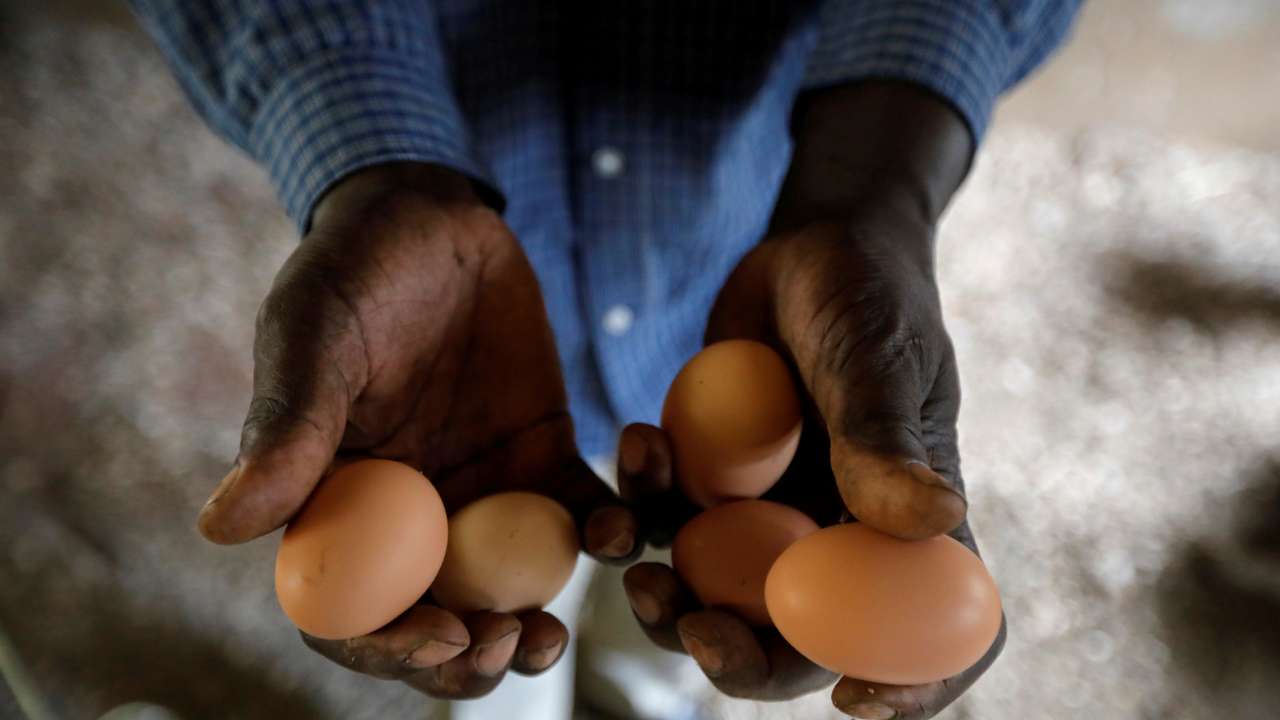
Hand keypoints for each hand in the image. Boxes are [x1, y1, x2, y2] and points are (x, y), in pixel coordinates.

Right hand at [198, 163, 638, 697]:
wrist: (431, 216)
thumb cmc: (352, 269)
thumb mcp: (313, 334)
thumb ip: (287, 426)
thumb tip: (223, 527)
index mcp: (338, 503)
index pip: (350, 606)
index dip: (389, 643)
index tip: (442, 636)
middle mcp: (409, 515)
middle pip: (437, 616)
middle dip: (473, 654)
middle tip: (516, 646)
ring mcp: (481, 492)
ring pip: (511, 587)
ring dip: (535, 619)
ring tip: (559, 629)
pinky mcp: (543, 458)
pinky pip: (581, 514)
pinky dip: (607, 532)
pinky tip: (623, 522)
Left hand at [622, 82, 1003, 717]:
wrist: (810, 249)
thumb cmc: (867, 296)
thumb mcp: (877, 355)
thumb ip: (885, 434)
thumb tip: (929, 522)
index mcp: (908, 527)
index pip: (936, 632)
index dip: (910, 685)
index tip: (856, 702)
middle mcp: (838, 538)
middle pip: (800, 638)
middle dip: (743, 655)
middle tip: (691, 629)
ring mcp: (768, 519)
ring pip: (718, 597)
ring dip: (671, 602)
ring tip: (632, 569)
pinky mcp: (709, 484)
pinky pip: (665, 523)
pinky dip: (639, 504)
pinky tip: (639, 444)